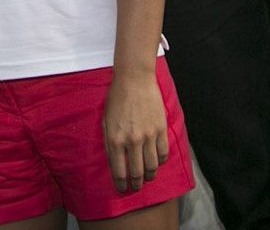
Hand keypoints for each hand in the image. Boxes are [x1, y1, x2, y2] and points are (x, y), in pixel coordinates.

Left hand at [103, 70, 168, 192]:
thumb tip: (114, 163)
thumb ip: (109, 142)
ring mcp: (148, 136)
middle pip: (137, 173)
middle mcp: (131, 140)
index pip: (119, 171)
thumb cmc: (117, 98)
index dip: (121, 184)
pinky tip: (156, 162)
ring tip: (147, 178)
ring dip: (150, 177)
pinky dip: (160, 162)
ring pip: (152, 167)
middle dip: (136, 185)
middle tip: (135, 188)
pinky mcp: (161, 130)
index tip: (122, 189)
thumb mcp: (106, 120)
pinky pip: (163, 154)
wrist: (134, 79)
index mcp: (114, 138)